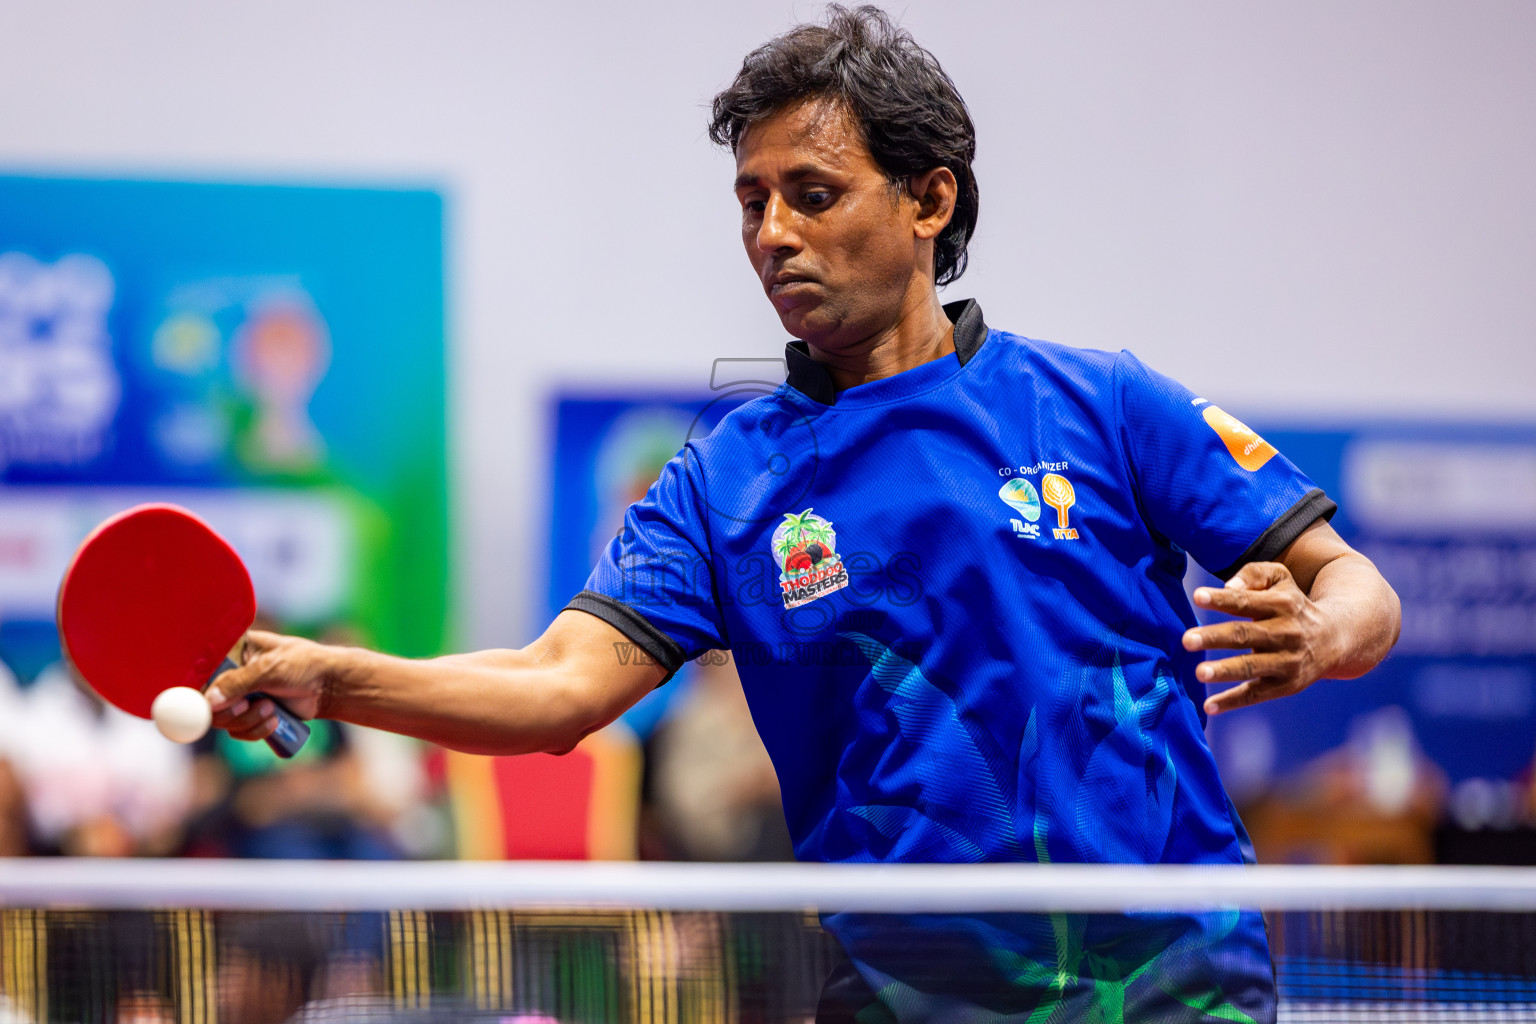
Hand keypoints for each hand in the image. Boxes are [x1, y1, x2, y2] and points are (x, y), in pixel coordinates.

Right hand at [207, 630, 336, 741]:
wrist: (330, 687)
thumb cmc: (305, 666)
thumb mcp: (271, 669)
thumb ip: (238, 682)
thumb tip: (209, 701)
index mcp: (234, 652)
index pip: (202, 671)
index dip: (201, 689)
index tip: (215, 699)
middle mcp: (232, 674)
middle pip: (207, 703)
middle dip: (230, 710)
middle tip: (247, 705)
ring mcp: (241, 696)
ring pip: (224, 720)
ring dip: (247, 721)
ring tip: (271, 709)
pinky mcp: (251, 715)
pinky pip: (239, 731)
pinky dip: (255, 731)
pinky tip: (274, 721)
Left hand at [1182, 561, 1338, 715]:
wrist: (1336, 638)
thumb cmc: (1293, 605)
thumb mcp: (1281, 580)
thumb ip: (1254, 575)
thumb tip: (1228, 586)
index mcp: (1281, 604)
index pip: (1246, 601)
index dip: (1222, 599)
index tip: (1197, 596)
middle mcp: (1286, 633)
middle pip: (1245, 635)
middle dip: (1215, 637)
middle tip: (1186, 640)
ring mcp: (1287, 662)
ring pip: (1252, 667)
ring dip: (1225, 671)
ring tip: (1199, 673)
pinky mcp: (1286, 685)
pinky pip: (1256, 694)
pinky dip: (1232, 701)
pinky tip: (1209, 705)